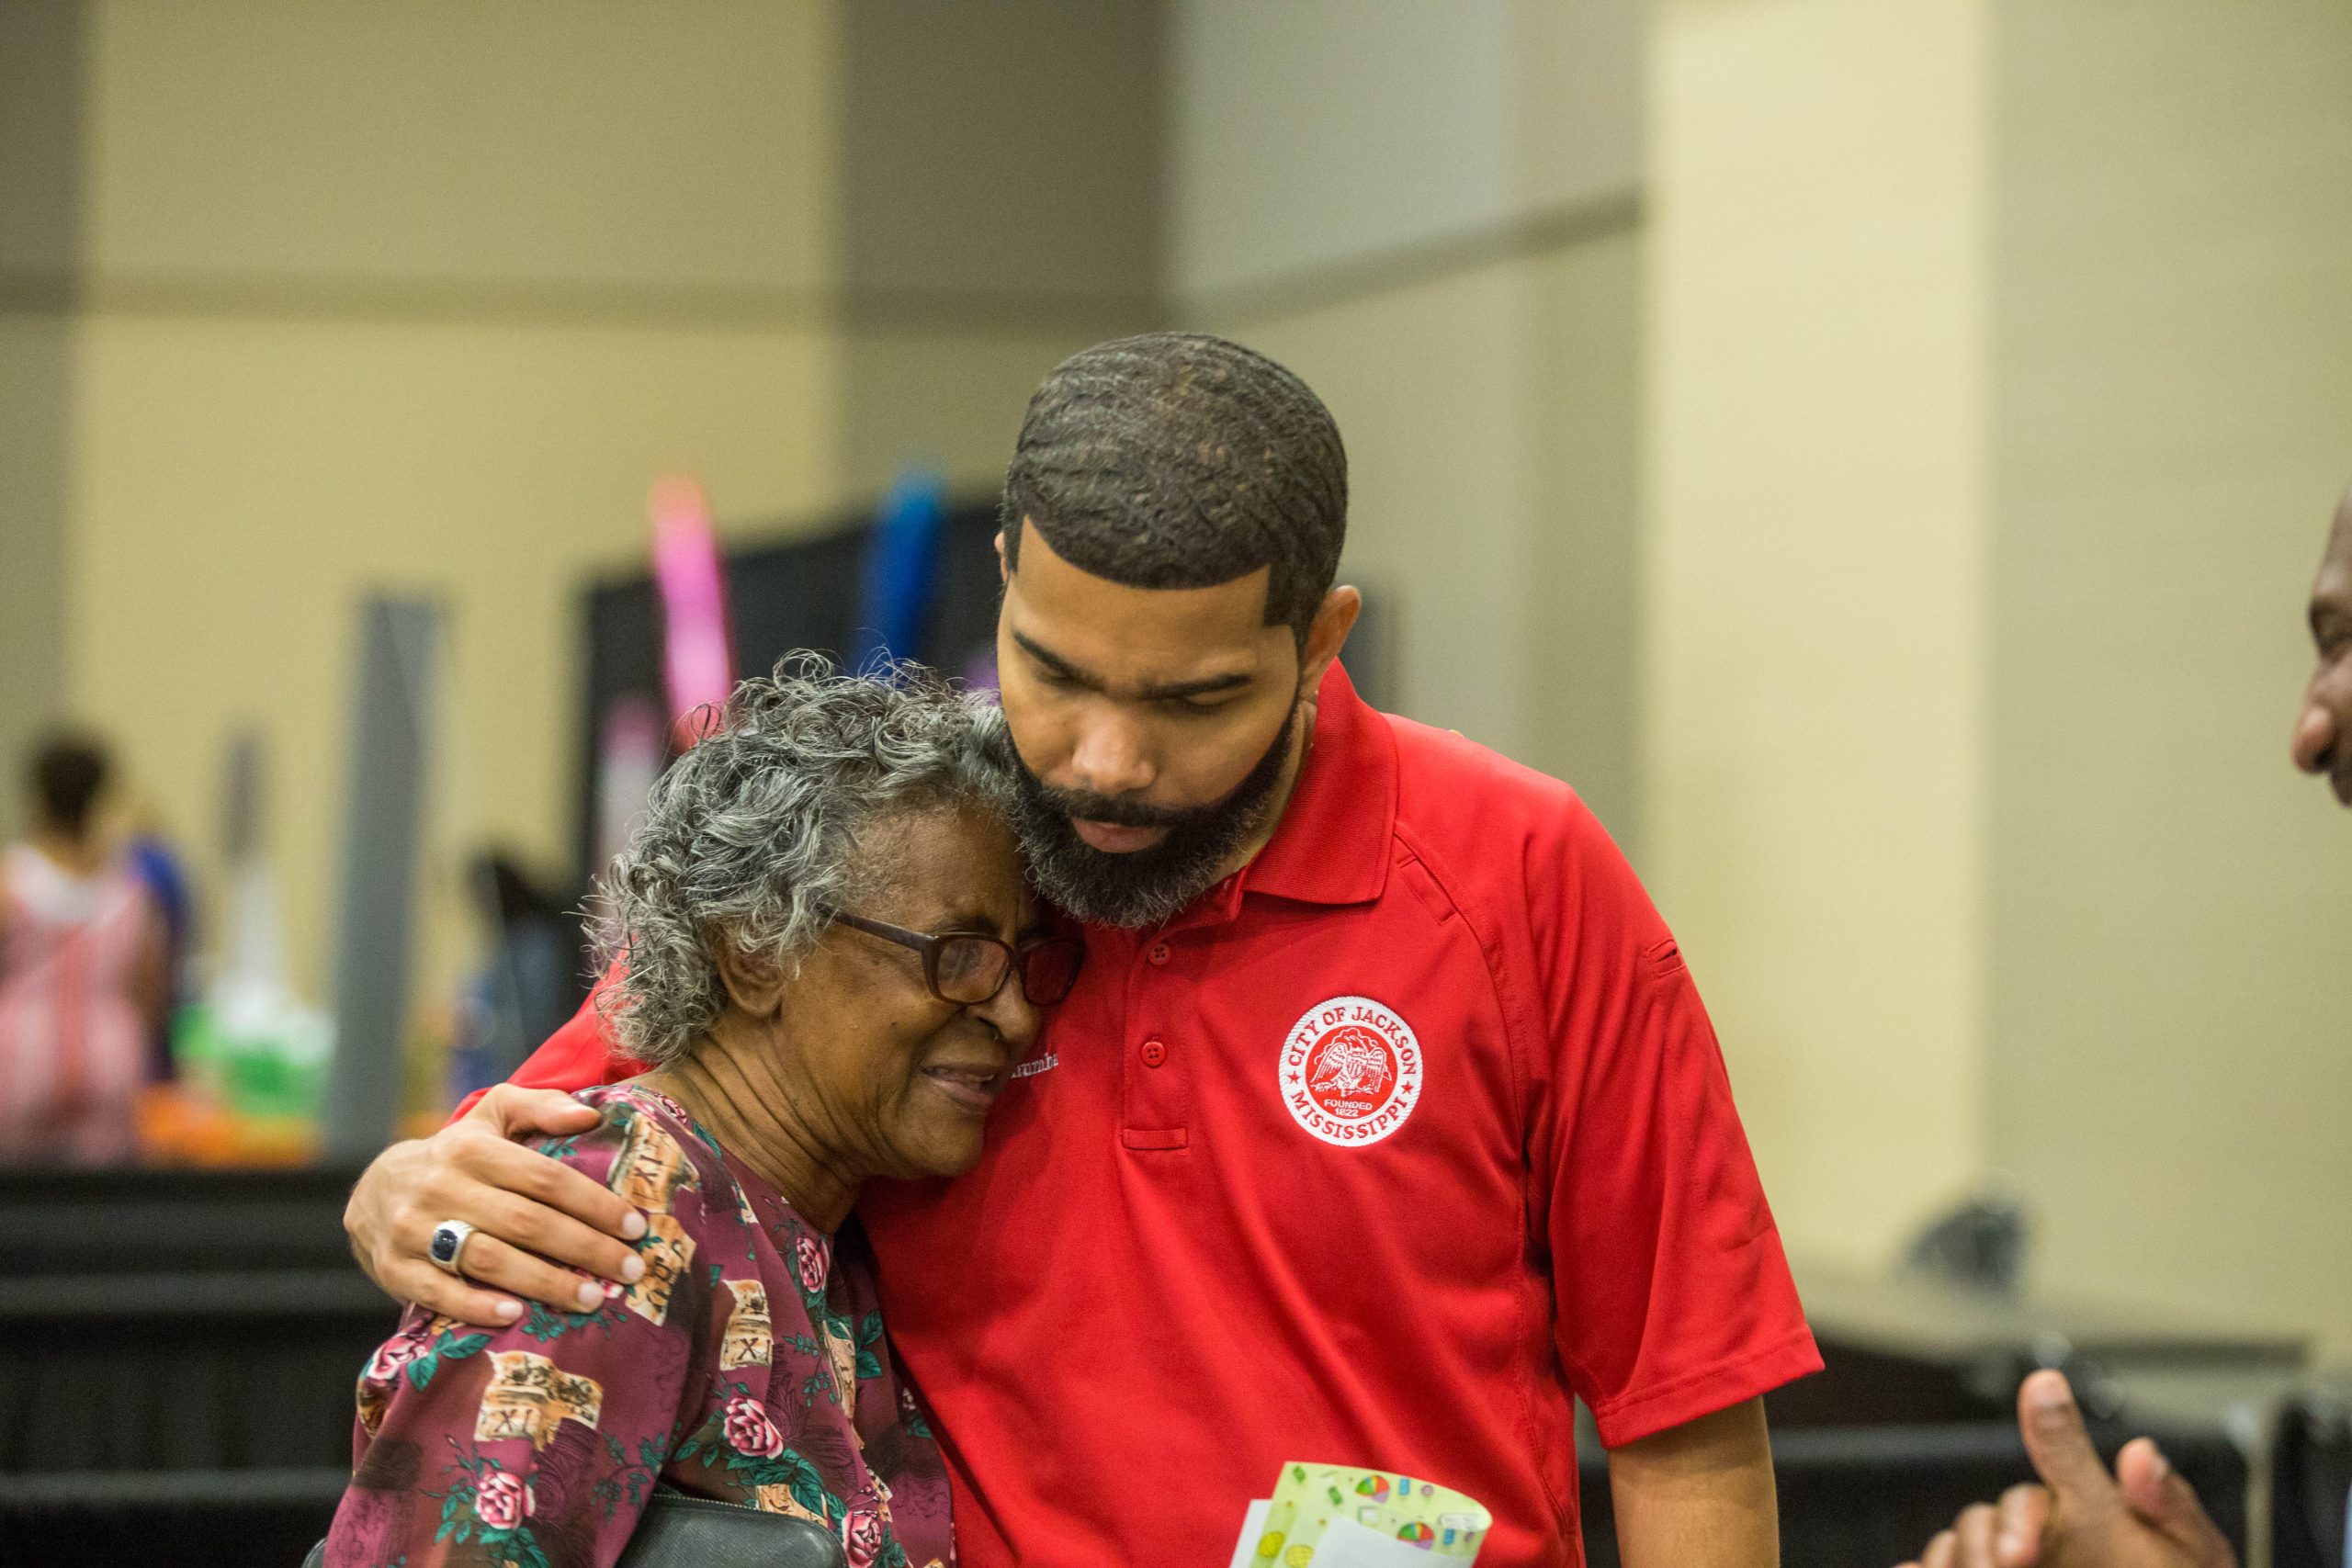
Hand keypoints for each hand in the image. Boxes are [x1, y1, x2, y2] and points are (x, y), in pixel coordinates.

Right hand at [343, 1084, 648, 1326]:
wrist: (375, 1190)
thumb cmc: (457, 1153)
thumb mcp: (492, 1115)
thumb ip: (540, 1106)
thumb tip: (589, 1114)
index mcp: (473, 1148)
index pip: (545, 1177)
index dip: (594, 1203)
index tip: (636, 1226)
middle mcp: (442, 1187)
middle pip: (526, 1222)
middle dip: (585, 1248)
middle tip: (631, 1269)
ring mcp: (415, 1230)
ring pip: (488, 1259)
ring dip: (544, 1283)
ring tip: (592, 1298)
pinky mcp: (394, 1269)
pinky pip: (438, 1292)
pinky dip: (476, 1306)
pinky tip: (516, 1316)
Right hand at [1895, 1371, 2236, 1567]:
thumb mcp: (2191, 1550)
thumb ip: (2165, 1501)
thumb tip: (2139, 1451)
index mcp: (2078, 1516)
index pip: (2029, 1501)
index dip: (2020, 1521)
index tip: (2024, 1553)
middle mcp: (2036, 1539)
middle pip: (1981, 1524)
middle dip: (1987, 1547)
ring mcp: (2007, 1560)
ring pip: (1953, 1548)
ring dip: (1955, 1559)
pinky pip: (1927, 1566)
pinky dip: (1920, 1567)